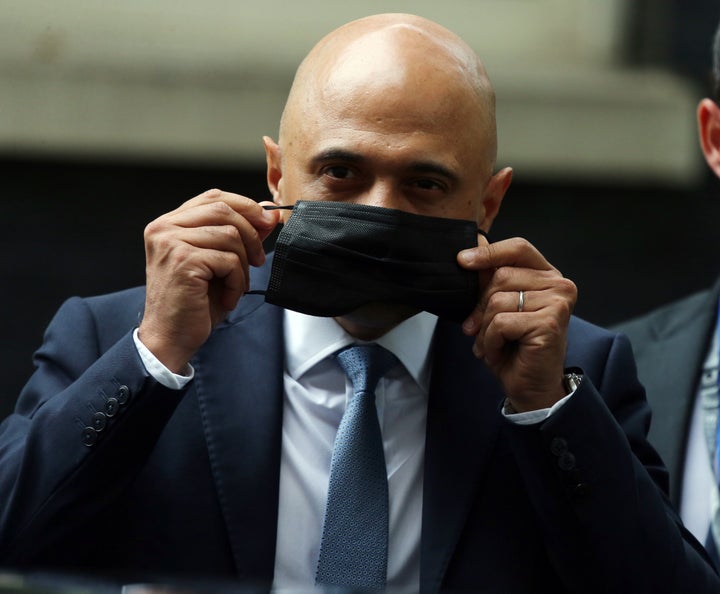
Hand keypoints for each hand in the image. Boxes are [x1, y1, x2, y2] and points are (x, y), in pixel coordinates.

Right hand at [137, 189, 280, 371]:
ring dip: (244, 265)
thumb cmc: (194, 303)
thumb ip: (240, 235)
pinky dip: (237, 281)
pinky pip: (229, 260)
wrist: (171, 338)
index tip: (267, 221)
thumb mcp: (221, 263)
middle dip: (251, 234)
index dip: (245, 205)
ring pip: (230, 235)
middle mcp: (164, 228)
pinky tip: (228, 297)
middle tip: (259, 261)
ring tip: (237, 286)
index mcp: (169, 224)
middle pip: (224, 210)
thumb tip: (268, 214)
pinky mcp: (183, 261)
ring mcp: (171, 242)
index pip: (213, 197)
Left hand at [457, 236, 576, 411]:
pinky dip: (491, 340)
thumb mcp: (497, 307)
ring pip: (498, 301)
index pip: (518, 248)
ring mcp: (558, 302)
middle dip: (480, 306)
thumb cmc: (514, 347)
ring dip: (485, 328)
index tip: (462, 261)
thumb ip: (489, 280)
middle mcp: (559, 284)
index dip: (488, 253)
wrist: (530, 386)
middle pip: (501, 276)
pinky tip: (499, 350)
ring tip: (492, 343)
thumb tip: (470, 249)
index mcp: (547, 275)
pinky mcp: (550, 323)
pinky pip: (502, 322)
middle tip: (477, 328)